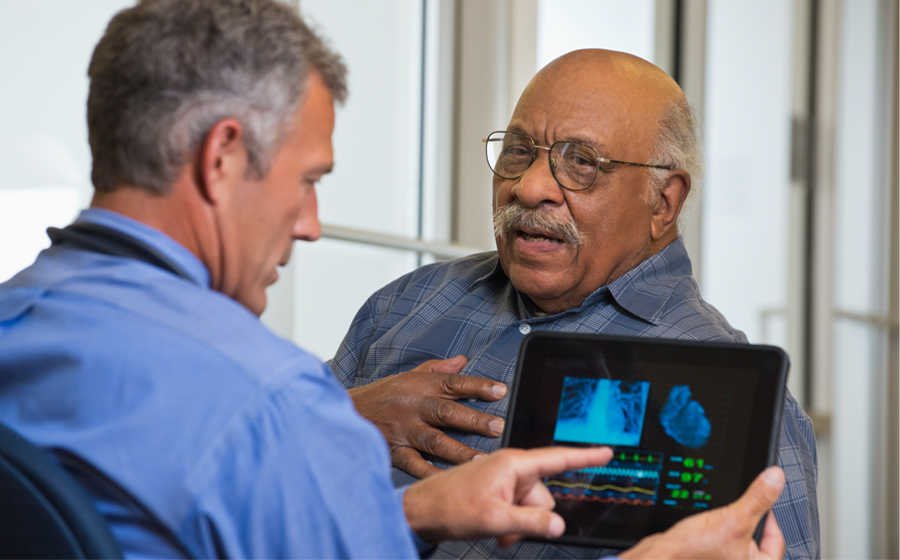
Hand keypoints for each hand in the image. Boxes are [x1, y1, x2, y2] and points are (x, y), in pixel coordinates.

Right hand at [348, 355, 507, 477]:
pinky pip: (415, 464)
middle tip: (498, 426)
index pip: (453, 383)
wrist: (346, 412)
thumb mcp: (408, 376)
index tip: (500, 390)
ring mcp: (403, 430)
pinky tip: (449, 480)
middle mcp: (413, 407)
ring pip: (434, 440)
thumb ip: (437, 369)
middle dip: (474, 420)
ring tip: (481, 460)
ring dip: (459, 451)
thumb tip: (463, 360)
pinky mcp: (394, 451)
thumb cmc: (381, 395)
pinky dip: (431, 474)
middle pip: (447, 411)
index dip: (477, 386)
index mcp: (419, 386)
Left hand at [403, 446, 613, 546]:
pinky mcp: (497, 492)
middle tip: (508, 529)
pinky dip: (513, 522)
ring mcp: (503, 480)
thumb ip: (530, 522)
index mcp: (513, 464)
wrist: (421, 512)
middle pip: (545, 494)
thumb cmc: (449, 507)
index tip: (606, 451)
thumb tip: (557, 525)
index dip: (584, 457)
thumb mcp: (494, 518)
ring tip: (498, 530)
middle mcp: (510, 468)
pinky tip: (498, 530)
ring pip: (532, 506)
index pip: (557, 459)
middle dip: (533, 516)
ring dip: (520, 523)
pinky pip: (518, 509)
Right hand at [620, 466, 785, 559]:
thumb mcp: (734, 519)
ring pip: (736, 540)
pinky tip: (705, 528)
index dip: (766, 515)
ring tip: (715, 522)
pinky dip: (715, 533)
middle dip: (744, 522)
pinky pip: (720, 543)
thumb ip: (758, 499)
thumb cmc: (693, 552)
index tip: (758, 501)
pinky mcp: (711, 558)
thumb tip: (775, 478)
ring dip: (728, 527)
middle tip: (733, 513)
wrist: (662, 556)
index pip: (776, 538)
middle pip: (756, 540)